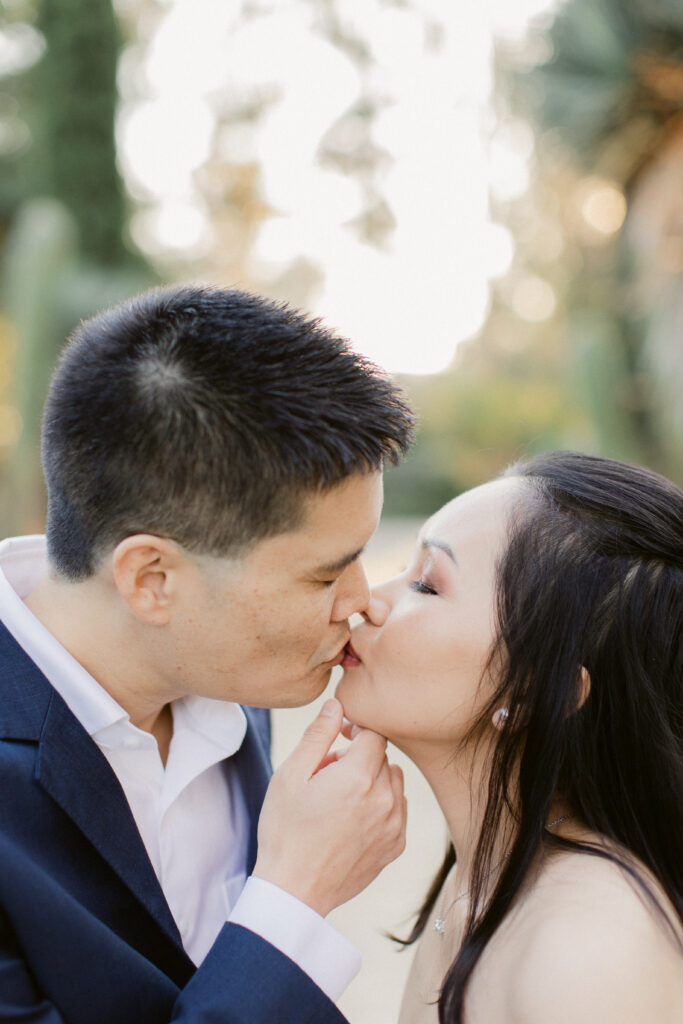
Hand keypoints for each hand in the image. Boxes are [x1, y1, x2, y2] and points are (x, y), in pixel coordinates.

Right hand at [253, 698, 405, 916]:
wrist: (294, 890)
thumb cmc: (285, 830)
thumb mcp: (290, 775)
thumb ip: (318, 735)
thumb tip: (336, 705)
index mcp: (359, 777)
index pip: (375, 734)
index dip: (357, 729)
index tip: (340, 737)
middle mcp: (385, 799)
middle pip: (383, 758)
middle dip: (359, 757)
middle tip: (328, 773)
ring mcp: (394, 824)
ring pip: (394, 782)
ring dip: (373, 780)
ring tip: (340, 797)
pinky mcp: (396, 846)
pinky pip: (397, 810)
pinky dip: (381, 806)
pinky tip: (352, 819)